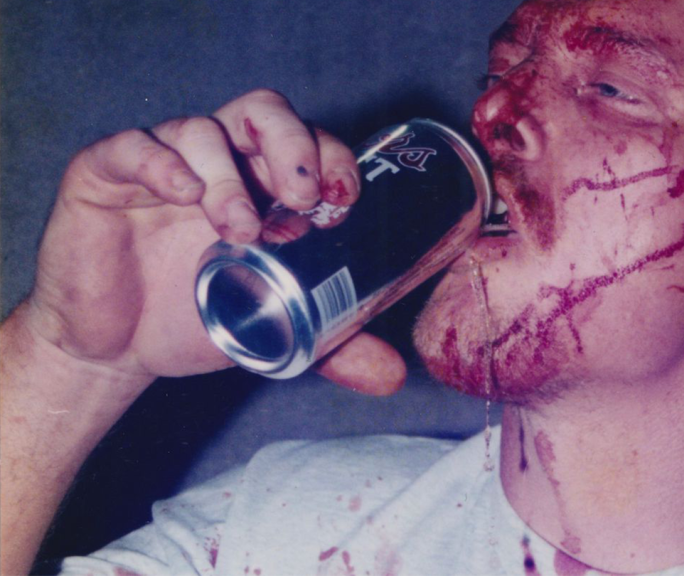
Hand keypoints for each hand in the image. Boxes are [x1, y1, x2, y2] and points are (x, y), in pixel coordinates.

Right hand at [21, 88, 404, 392]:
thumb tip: (393, 376)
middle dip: (292, 144)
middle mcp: (219, 161)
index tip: (344, 198)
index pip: (308, 141)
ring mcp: (162, 162)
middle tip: (302, 197)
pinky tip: (182, 193)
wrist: (118, 352)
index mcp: (264, 182)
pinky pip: (131, 147)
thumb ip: (334, 344)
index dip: (332, 156)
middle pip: (262, 113)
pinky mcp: (105, 175)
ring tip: (240, 228)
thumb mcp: (276, 326)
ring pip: (201, 130)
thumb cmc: (196, 318)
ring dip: (228, 176)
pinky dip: (160, 162)